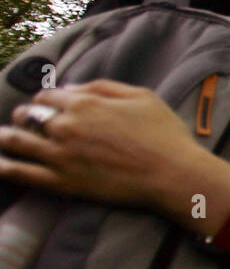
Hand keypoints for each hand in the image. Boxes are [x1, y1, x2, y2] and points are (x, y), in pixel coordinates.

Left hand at [0, 80, 229, 220]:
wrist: (173, 175)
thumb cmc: (164, 134)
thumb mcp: (142, 96)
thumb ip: (103, 86)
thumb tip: (73, 87)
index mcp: (84, 103)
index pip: (47, 95)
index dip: (45, 99)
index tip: (47, 105)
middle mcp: (65, 126)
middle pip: (27, 115)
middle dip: (24, 116)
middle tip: (26, 121)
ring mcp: (60, 155)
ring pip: (16, 141)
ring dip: (6, 136)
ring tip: (3, 138)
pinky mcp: (62, 181)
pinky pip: (21, 173)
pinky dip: (5, 166)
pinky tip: (0, 163)